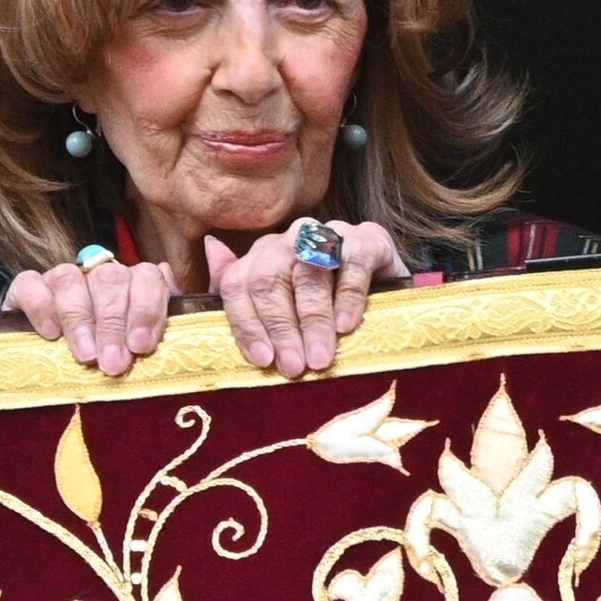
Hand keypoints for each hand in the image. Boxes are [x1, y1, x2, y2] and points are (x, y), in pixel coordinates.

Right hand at [5, 259, 181, 376]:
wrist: (52, 366)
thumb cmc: (114, 357)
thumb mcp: (150, 345)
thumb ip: (182, 309)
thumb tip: (216, 252)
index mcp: (136, 285)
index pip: (148, 277)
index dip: (147, 309)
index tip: (142, 346)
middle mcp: (102, 276)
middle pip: (111, 280)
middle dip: (114, 323)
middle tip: (113, 362)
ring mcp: (64, 280)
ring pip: (72, 278)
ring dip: (81, 319)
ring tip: (86, 355)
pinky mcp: (26, 289)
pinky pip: (31, 284)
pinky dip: (41, 306)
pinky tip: (50, 334)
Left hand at [206, 218, 409, 377]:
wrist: (389, 292)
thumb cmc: (330, 307)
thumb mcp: (285, 309)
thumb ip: (244, 293)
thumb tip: (211, 250)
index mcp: (263, 256)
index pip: (238, 283)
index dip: (247, 324)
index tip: (263, 360)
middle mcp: (291, 239)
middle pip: (270, 279)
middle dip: (280, 328)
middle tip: (294, 367)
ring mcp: (330, 234)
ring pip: (308, 273)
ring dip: (313, 320)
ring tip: (320, 358)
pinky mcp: (367, 238)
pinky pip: (352, 264)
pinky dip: (348, 297)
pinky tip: (347, 326)